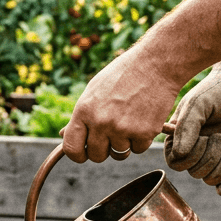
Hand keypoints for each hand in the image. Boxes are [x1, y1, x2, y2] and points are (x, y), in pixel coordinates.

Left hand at [61, 47, 181, 163]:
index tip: (84, 154)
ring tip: (129, 121)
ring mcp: (123, 129)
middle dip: (103, 150)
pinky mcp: (144, 133)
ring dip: (124, 143)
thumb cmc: (123, 75)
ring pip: (119, 153)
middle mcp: (101, 122)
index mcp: (84, 111)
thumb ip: (81, 115)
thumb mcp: (94, 90)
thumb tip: (65, 135)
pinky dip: (141, 139)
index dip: (77, 155)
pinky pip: (138, 149)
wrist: (155, 64)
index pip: (72, 148)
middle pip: (96, 156)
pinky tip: (143, 119)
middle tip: (111, 136)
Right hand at [164, 51, 220, 197]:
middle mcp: (194, 150)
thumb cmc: (216, 91)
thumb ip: (187, 127)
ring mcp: (214, 156)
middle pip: (194, 172)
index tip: (202, 138)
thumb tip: (179, 155)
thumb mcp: (197, 104)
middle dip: (209, 156)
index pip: (175, 162)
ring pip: (211, 178)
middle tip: (219, 136)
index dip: (189, 156)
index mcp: (179, 137)